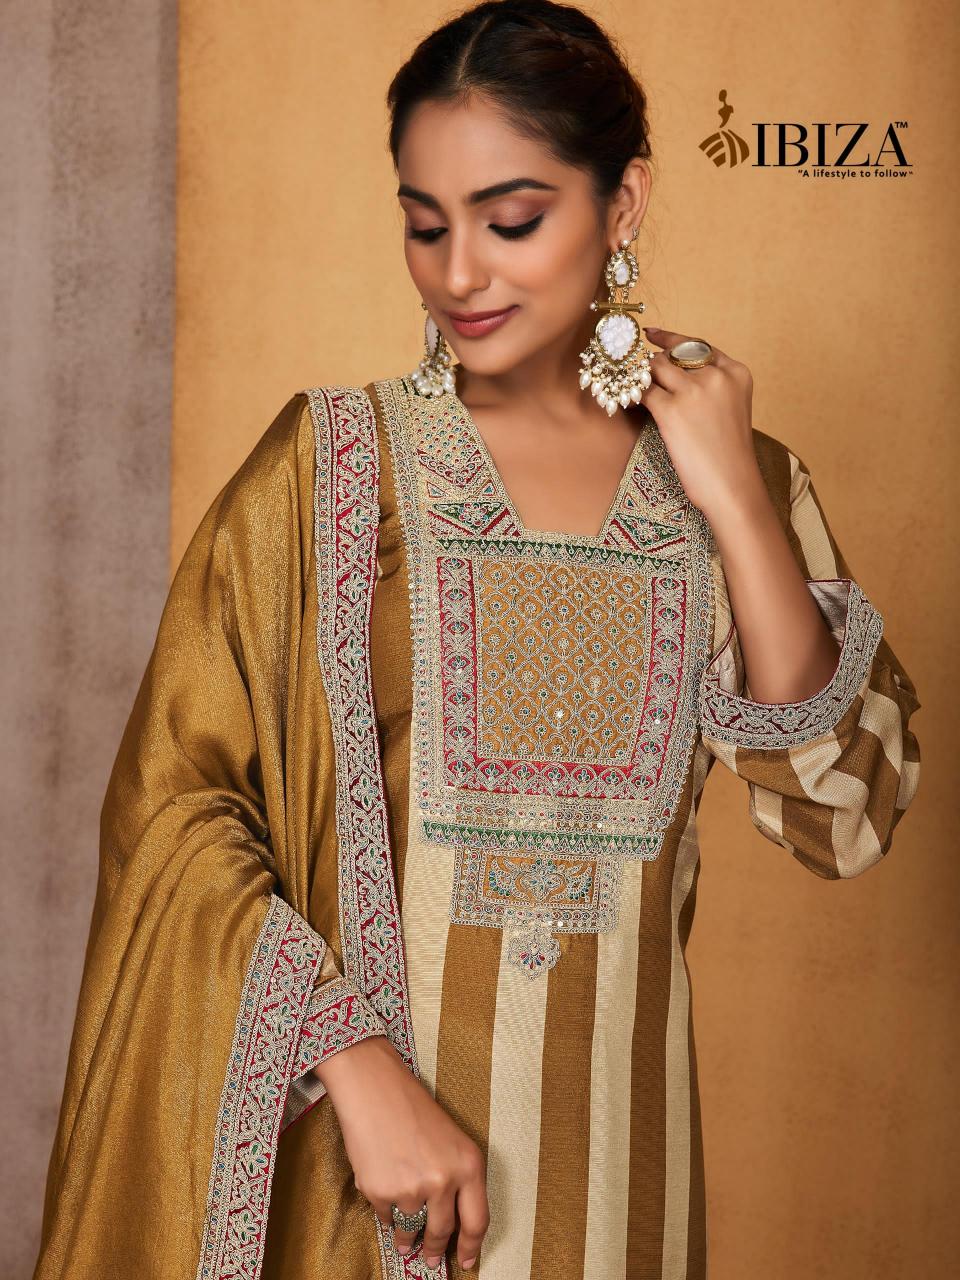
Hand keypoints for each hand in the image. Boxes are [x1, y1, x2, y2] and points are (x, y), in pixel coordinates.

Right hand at [312, 1034, 489, 1271]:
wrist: (374, 1088)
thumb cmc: (413, 1108)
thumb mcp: (451, 1140)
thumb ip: (457, 1179)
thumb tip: (452, 1222)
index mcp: (468, 1164)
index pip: (477, 1221)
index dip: (472, 1247)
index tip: (466, 1262)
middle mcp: (444, 1180)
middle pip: (443, 1232)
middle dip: (435, 1250)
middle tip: (431, 1260)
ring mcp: (411, 1189)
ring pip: (411, 1228)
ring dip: (407, 1238)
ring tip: (405, 1241)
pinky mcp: (381, 1192)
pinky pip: (385, 1217)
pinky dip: (385, 1212)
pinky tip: (384, 1194)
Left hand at [639, 326, 764, 518]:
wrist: (732, 484)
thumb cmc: (729, 455)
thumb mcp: (730, 409)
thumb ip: (711, 387)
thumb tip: (669, 373)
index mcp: (736, 372)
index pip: (697, 344)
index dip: (671, 338)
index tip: (651, 334)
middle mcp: (716, 376)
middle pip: (673, 354)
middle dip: (653, 364)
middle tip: (636, 373)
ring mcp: (694, 391)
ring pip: (655, 367)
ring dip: (640, 377)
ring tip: (631, 389)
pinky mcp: (672, 410)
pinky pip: (642, 391)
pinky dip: (631, 395)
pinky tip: (627, 402)